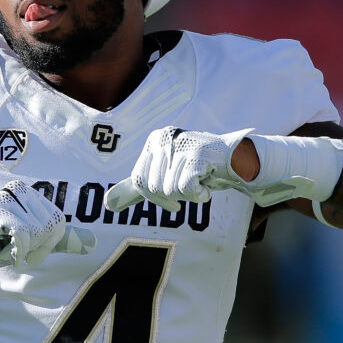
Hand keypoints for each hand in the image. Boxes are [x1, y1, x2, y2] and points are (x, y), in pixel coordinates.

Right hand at [0, 180, 95, 290]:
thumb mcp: (27, 241)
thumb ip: (55, 239)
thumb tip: (92, 243)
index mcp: (27, 194)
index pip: (58, 223)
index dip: (47, 244)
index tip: (27, 249)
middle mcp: (18, 191)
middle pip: (52, 227)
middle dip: (38, 248)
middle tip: (15, 250)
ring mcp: (7, 198)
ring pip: (40, 232)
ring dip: (25, 249)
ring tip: (4, 246)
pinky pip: (24, 235)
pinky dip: (17, 250)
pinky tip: (2, 250)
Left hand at [106, 127, 252, 212]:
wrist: (235, 161)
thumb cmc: (198, 168)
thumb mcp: (164, 174)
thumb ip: (137, 188)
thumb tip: (107, 204)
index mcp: (154, 141)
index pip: (139, 181)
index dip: (155, 198)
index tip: (171, 200)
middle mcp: (165, 138)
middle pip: (154, 188)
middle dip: (174, 196)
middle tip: (190, 184)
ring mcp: (181, 144)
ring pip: (171, 190)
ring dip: (189, 194)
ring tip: (200, 179)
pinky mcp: (198, 153)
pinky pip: (187, 189)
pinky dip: (200, 194)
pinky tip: (208, 182)